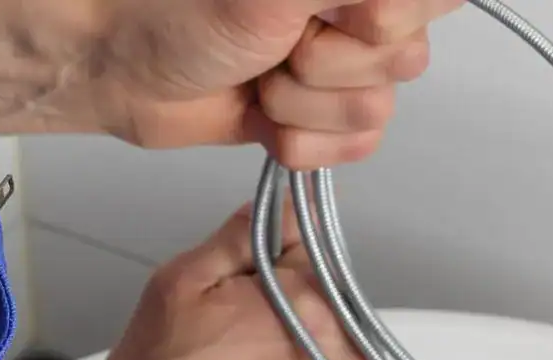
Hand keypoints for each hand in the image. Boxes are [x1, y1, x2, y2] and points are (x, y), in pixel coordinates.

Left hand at [0, 0, 465, 167]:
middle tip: (277, 45)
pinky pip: (351, 151)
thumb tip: (402, 0)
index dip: (386, 21)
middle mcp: (356, 6)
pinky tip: (260, 114)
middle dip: (329, 67)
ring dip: (303, 105)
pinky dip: (299, 141)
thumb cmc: (175, 7)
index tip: (338, 16)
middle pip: (407, 61)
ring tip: (257, 76)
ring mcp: (339, 61)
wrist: (117, 59)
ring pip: (376, 112)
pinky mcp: (319, 113)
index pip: (435, 2)